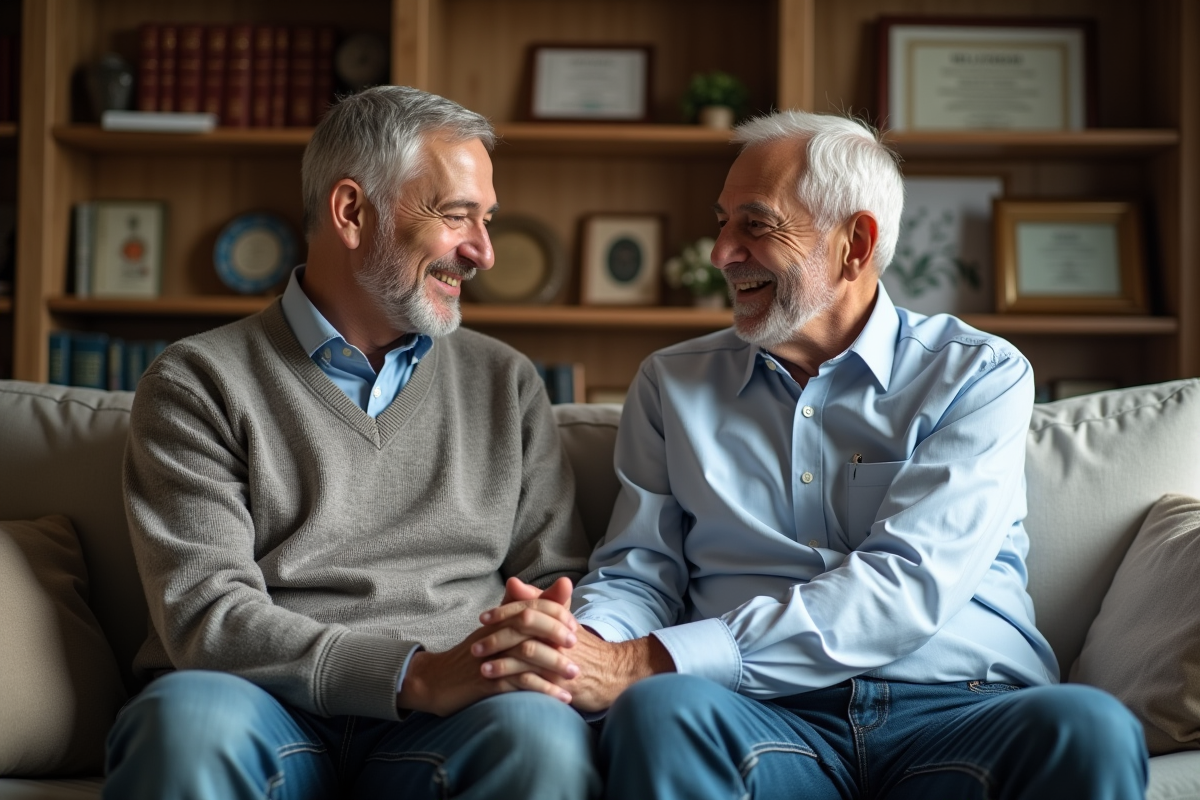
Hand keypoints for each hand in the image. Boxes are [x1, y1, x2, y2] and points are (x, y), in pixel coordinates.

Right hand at [397, 582, 580, 716]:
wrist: (435, 680)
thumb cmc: (470, 655)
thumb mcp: (493, 629)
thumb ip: (516, 607)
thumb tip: (538, 585)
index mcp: (499, 619)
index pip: (532, 606)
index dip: (556, 613)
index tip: (575, 627)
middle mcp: (495, 634)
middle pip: (531, 625)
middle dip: (558, 635)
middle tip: (578, 648)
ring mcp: (491, 658)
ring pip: (527, 655)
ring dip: (555, 665)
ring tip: (575, 676)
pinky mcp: (486, 682)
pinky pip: (518, 684)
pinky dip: (542, 690)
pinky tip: (560, 697)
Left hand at [476, 600, 676, 712]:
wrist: (612, 674)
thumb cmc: (581, 647)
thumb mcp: (562, 621)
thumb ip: (537, 601)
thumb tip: (513, 583)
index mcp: (559, 617)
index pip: (529, 607)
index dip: (504, 612)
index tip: (483, 618)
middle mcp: (560, 635)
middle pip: (524, 628)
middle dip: (496, 637)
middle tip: (474, 646)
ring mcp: (561, 659)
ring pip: (526, 654)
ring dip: (501, 662)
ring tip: (481, 667)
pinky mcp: (561, 683)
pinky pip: (534, 681)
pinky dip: (514, 682)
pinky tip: (498, 686)